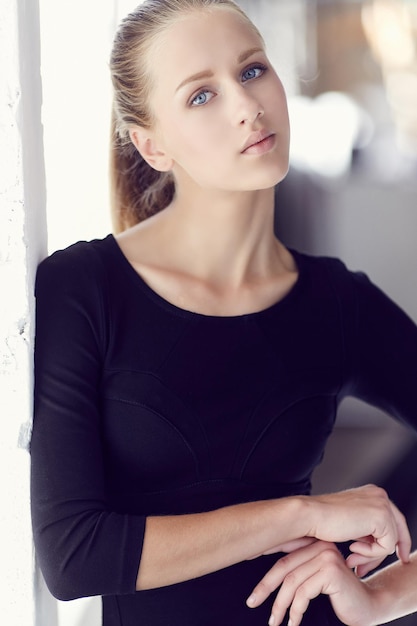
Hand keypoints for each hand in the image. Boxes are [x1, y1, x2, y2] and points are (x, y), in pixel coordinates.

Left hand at [246, 541, 378, 625]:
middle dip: (265, 587)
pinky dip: (295, 610)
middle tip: (252, 602)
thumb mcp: (315, 578)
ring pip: (291, 582)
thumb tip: (266, 576)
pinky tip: (293, 622)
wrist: (369, 606)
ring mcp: (326, 556)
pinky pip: (303, 593)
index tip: (251, 581)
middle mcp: (320, 545)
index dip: (265, 567)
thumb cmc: (340, 594)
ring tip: (275, 621)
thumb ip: (298, 569)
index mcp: (314, 542)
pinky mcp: (331, 571)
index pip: (283, 554)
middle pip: (284, 568)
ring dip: (280, 605)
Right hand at [307, 485, 410, 569]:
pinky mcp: (382, 518)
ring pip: (391, 541)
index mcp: (372, 493)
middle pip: (396, 530)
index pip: (392, 520)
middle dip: (383, 554)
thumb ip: (366, 527)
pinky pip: (386, 546)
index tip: (394, 558)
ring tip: (352, 561)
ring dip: (370, 556)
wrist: (310, 516)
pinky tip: (352, 550)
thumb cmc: (322, 520)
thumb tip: (380, 543)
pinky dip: (370, 554)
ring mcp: (382, 504)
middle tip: (369, 569)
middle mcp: (380, 494)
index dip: (393, 542)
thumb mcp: (350, 521)